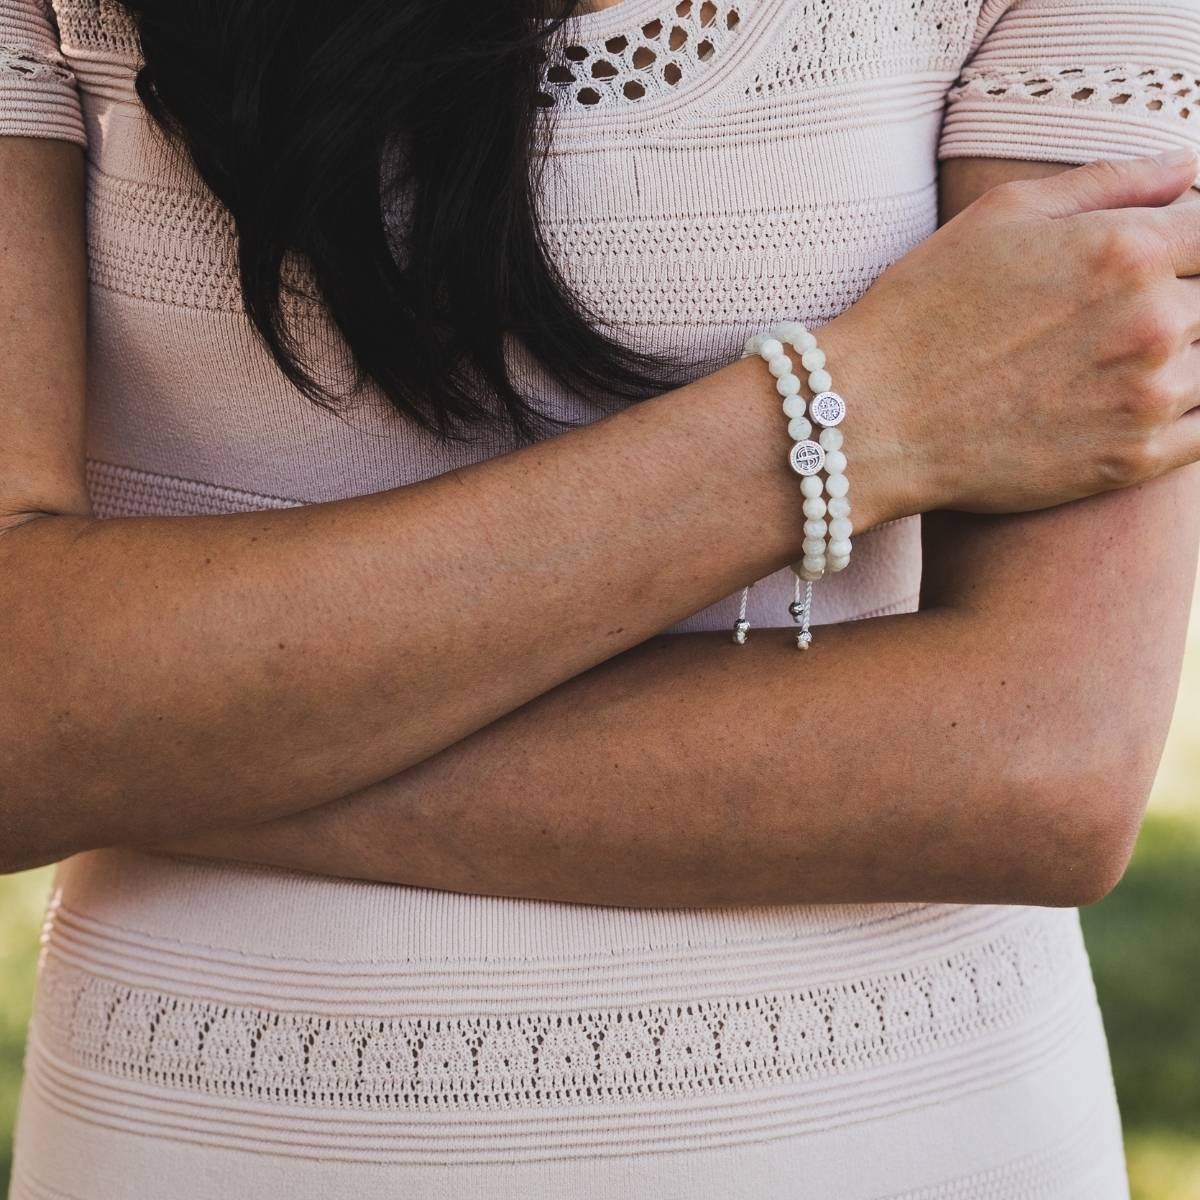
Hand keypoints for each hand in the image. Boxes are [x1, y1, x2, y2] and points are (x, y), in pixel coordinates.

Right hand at [822, 148, 1199, 519]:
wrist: (871, 419)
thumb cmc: (922, 309)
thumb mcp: (1002, 216)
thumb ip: (1107, 182)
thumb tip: (1187, 169)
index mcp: (1129, 248)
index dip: (1187, 240)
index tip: (1160, 257)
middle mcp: (1153, 320)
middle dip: (1181, 297)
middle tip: (1105, 321)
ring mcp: (1148, 396)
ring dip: (1182, 354)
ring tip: (1107, 361)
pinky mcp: (1133, 460)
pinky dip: (1190, 409)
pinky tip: (1136, 401)